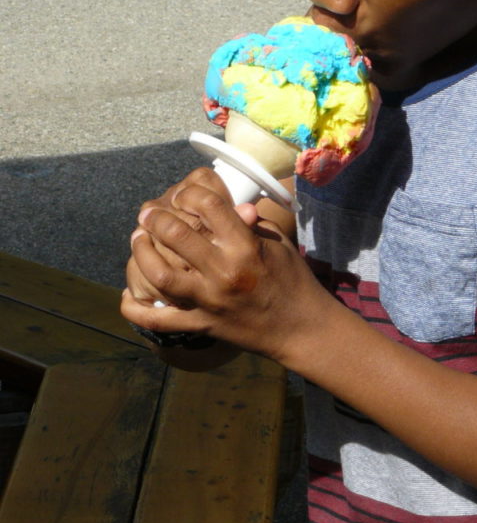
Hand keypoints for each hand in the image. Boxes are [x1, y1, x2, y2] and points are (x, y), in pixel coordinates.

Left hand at [121, 168, 331, 363]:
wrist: (301, 328)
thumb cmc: (293, 280)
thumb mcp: (278, 243)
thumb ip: (250, 223)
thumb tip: (230, 205)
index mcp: (245, 247)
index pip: (209, 206)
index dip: (191, 194)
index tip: (184, 195)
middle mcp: (223, 272)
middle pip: (177, 235)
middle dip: (156, 218)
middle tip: (148, 213)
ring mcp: (209, 301)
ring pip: (160, 275)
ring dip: (142, 253)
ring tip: (138, 240)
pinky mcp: (201, 325)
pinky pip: (159, 321)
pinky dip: (137, 309)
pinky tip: (129, 293)